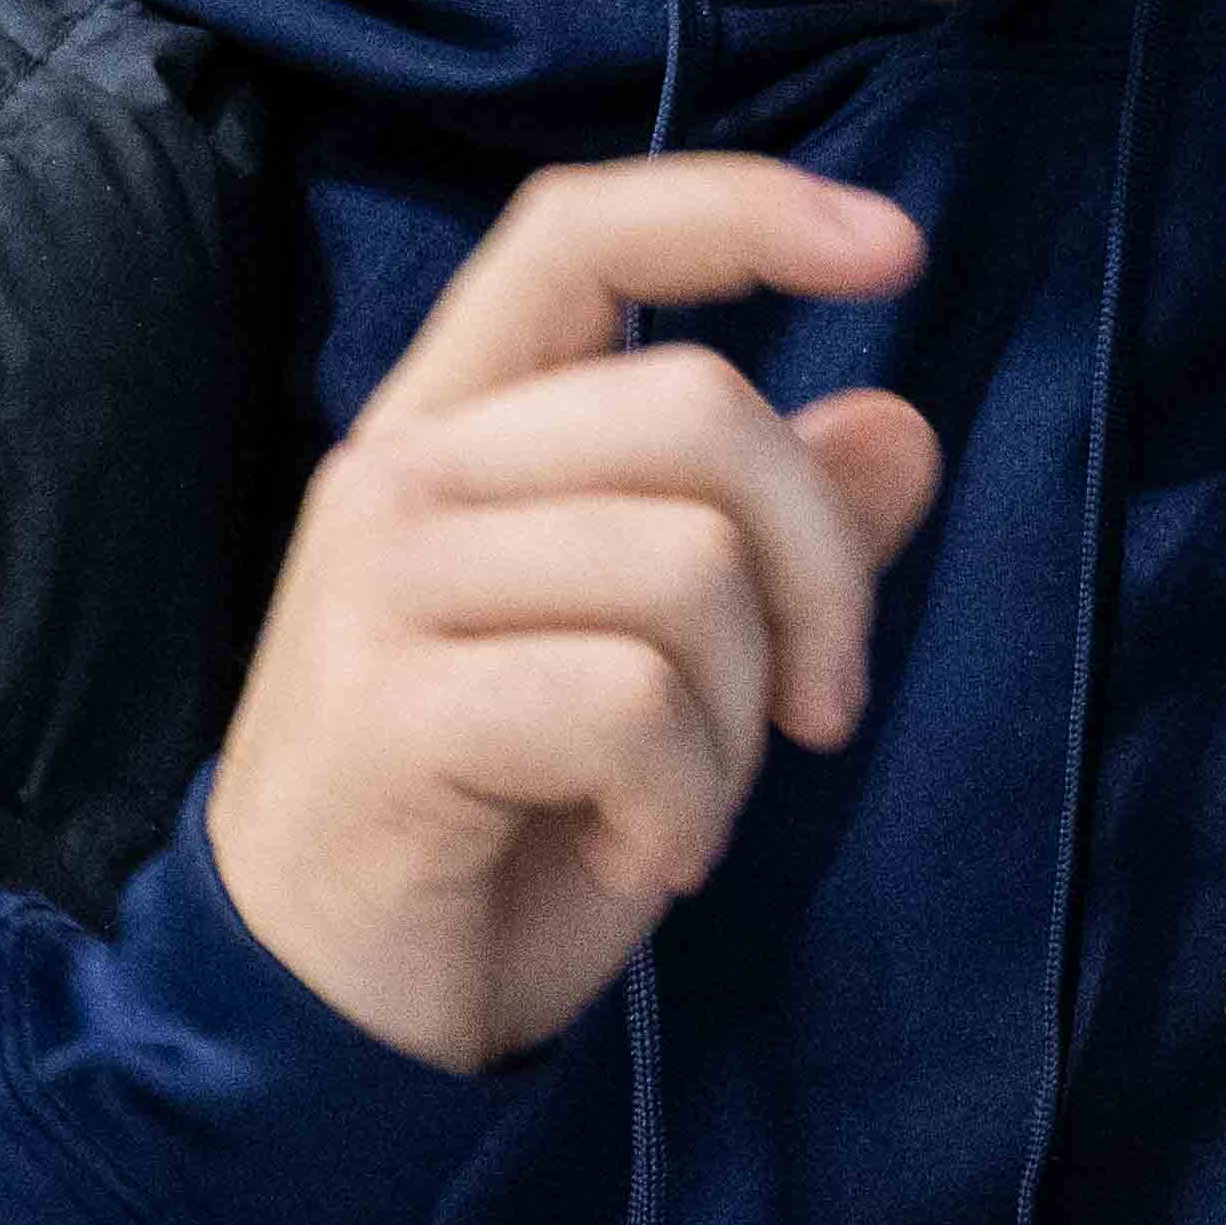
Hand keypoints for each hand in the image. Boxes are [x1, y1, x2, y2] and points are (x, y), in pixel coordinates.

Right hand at [202, 154, 942, 1071]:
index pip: (580, 234)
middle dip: (821, 571)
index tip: (897, 246)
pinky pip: (634, 705)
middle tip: (817, 712)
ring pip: (689, 567)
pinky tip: (635, 857)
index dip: (741, 210)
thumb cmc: (502, 828)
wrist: (324, 1015)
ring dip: (740, 726)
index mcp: (456, 428)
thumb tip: (901, 426)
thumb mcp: (670, 673)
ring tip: (678, 808)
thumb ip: (765, 542)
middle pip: (701, 406)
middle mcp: (403, 473)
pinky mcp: (389, 709)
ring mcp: (381, 584)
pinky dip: (681, 805)